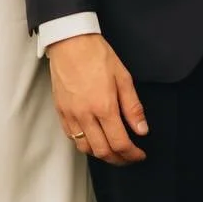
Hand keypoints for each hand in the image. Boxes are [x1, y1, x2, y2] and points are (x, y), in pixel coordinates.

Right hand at [49, 33, 147, 164]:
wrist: (70, 42)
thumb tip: (141, 129)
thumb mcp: (123, 77)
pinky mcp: (61, 111)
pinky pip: (72, 137)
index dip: (132, 154)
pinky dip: (84, 144)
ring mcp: (71, 114)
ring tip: (113, 151)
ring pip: (86, 148)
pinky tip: (94, 139)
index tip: (139, 154)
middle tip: (129, 157)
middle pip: (103, 151)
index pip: (120, 143)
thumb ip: (133, 107)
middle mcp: (85, 115)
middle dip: (119, 160)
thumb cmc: (97, 55)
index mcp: (104, 106)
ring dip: (101, 155)